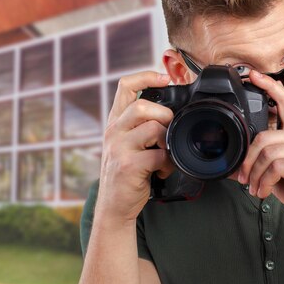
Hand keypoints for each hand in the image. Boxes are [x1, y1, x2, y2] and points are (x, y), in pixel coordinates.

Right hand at [96, 71, 174, 225]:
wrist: (113, 206)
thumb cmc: (126, 174)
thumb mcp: (125, 144)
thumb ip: (139, 127)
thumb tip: (170, 113)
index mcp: (115, 123)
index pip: (125, 86)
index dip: (146, 77)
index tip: (165, 78)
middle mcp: (113, 132)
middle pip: (142, 106)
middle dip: (164, 115)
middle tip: (169, 130)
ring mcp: (119, 149)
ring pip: (152, 128)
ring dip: (167, 141)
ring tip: (165, 154)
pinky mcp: (128, 166)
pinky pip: (158, 155)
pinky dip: (168, 163)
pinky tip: (162, 170)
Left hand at [236, 70, 283, 226]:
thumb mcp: (279, 175)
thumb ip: (261, 165)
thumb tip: (233, 167)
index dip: (269, 86)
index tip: (253, 76)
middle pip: (263, 136)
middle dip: (247, 161)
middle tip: (243, 179)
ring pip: (267, 154)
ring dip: (255, 176)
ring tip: (255, 190)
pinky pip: (276, 167)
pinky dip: (265, 182)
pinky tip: (265, 192)